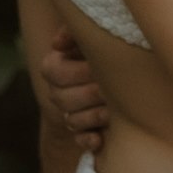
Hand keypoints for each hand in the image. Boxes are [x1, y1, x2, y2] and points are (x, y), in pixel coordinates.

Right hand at [39, 33, 108, 152]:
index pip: (54, 73)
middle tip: (111, 91)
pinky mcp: (83, 132)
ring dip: (93, 116)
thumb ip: (74, 31)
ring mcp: (69, 114)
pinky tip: (100, 138)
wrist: (119, 73)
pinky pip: (79, 141)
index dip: (78, 72)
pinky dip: (88, 141)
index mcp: (54, 66)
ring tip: (112, 111)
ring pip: (72, 120)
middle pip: (63, 98)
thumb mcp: (87, 35)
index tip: (99, 69)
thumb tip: (57, 44)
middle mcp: (57, 92)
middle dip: (90, 94)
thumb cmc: (103, 48)